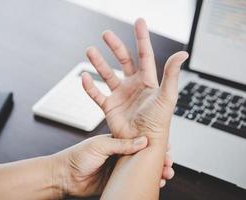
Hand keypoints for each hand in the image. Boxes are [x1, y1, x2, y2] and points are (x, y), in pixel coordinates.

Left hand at [52, 134, 173, 196]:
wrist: (64, 176)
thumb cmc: (77, 156)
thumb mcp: (99, 146)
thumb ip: (121, 144)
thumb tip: (142, 141)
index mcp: (116, 143)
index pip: (139, 142)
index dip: (153, 145)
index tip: (166, 148)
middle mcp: (120, 155)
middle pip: (144, 157)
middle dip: (158, 160)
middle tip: (169, 164)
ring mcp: (119, 169)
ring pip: (141, 170)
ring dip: (155, 172)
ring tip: (166, 175)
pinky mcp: (116, 181)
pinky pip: (134, 182)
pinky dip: (145, 183)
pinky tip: (155, 184)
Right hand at [82, 18, 188, 142]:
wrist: (143, 143)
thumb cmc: (158, 122)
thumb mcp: (166, 96)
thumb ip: (172, 74)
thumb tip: (183, 53)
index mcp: (147, 81)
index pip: (144, 54)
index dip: (142, 37)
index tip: (139, 22)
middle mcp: (133, 86)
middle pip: (123, 60)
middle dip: (115, 46)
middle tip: (106, 34)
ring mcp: (120, 95)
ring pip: (106, 74)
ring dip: (98, 62)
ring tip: (89, 50)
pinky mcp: (109, 107)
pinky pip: (97, 94)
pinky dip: (89, 86)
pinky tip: (83, 77)